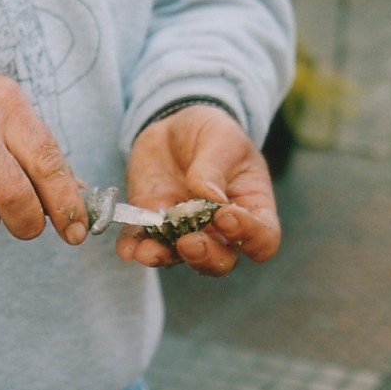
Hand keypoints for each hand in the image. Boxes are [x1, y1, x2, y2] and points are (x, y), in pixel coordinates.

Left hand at [117, 104, 280, 275]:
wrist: (174, 128)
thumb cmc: (212, 133)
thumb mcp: (220, 138)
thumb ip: (214, 168)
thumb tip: (209, 198)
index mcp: (251, 209)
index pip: (263, 239)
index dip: (249, 236)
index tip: (226, 216)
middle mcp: (220, 230)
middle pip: (221, 261)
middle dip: (205, 257)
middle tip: (190, 242)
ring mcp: (185, 230)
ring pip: (179, 258)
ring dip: (163, 257)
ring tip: (147, 252)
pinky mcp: (152, 224)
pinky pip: (143, 243)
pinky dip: (134, 247)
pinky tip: (127, 248)